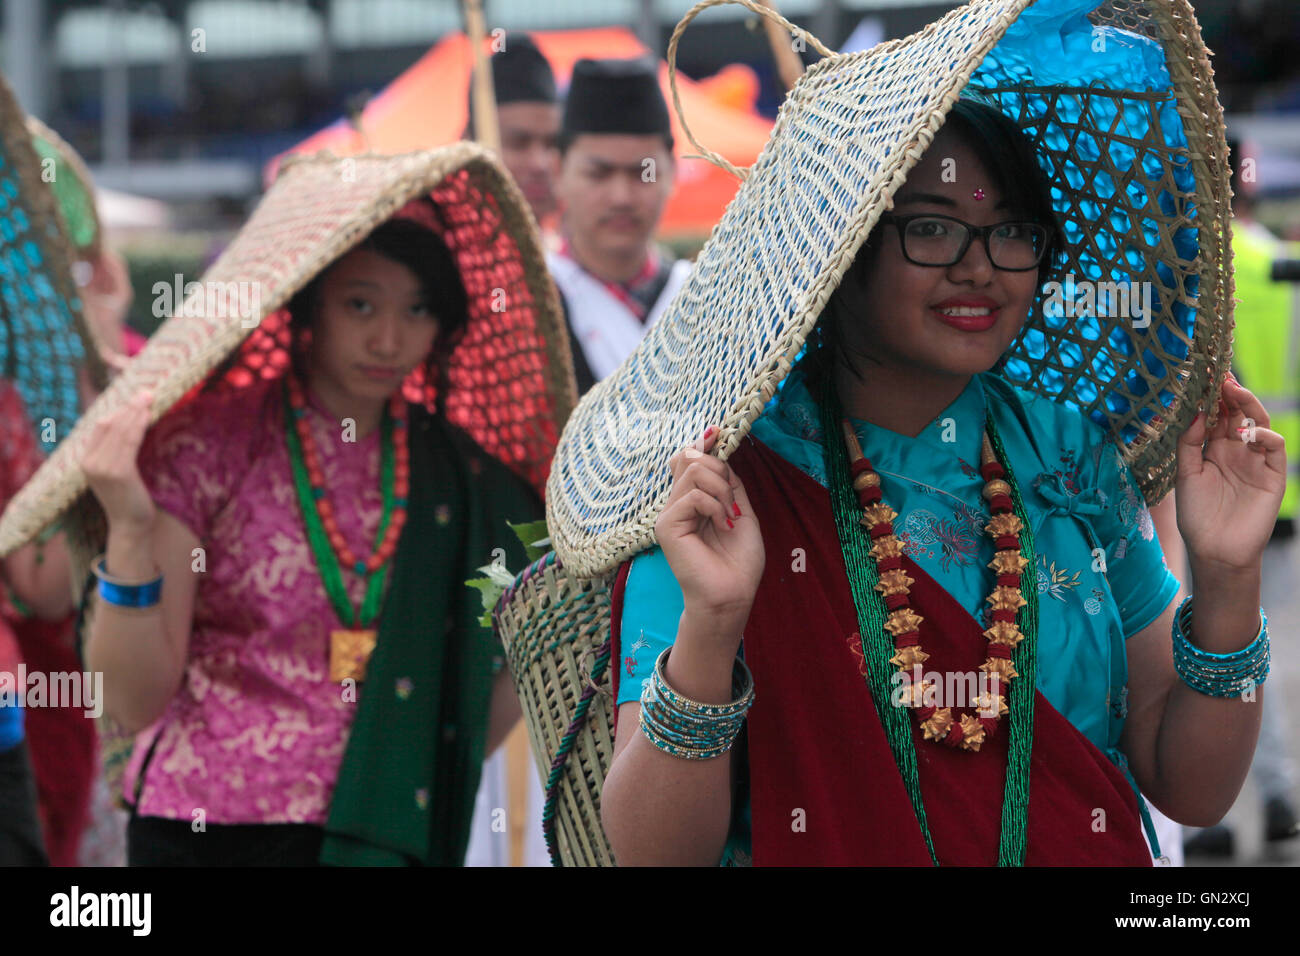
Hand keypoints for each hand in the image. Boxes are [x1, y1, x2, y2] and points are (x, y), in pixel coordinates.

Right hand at [82, 390, 156, 532]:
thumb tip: (126, 422)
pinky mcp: (118, 472)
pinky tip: (148, 415)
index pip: (99, 426)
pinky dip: (139, 426)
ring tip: (149, 398)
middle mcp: (89, 462)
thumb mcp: (115, 471)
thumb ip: (114, 450)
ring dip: (136, 412)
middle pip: (109, 424)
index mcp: (84, 460)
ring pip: (120, 431)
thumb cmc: (127, 496)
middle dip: (128, 406)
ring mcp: (102, 467)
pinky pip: (130, 442)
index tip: (134, 399)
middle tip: (146, 392)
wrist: (130, 524)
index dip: (117, 410)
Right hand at [654, 426, 764, 620]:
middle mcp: (677, 504)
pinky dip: (715, 505)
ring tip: (729, 515)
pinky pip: (693, 495)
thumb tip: (717, 453)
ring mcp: (669, 514)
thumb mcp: (740, 511)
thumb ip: (728, 483)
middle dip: (720, 468)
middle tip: (732, 500)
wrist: (732, 594)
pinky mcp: (667, 525)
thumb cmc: (738, 561)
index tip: (716, 431)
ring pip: (694, 470)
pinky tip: (722, 524)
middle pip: (690, 458)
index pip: (688, 459)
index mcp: (693, 501)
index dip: (702, 442)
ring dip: (722, 488)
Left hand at [1175, 373, 1285, 571]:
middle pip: (1238, 414)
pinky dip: (1265, 435)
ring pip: (1259, 423)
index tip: (1203, 376)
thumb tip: (1198, 411)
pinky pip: (1275, 447)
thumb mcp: (1186, 474)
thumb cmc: (1197, 514)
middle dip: (1230, 393)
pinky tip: (1248, 432)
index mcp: (1214, 448)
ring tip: (1233, 390)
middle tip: (1219, 375)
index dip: (1212, 397)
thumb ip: (1189, 443)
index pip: (1216, 415)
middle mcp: (1236, 450)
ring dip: (1248, 405)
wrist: (1215, 549)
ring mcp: (1256, 460)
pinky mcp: (1273, 474)